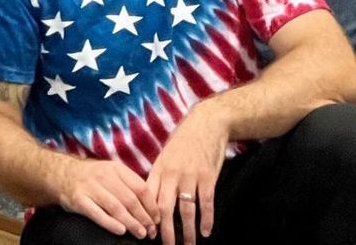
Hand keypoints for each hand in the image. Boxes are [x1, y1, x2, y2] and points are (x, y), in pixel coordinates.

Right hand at [53, 155, 157, 237]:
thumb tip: (152, 205)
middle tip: (151, 231)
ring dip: (131, 223)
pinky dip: (110, 223)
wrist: (62, 174)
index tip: (157, 219)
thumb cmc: (93, 177)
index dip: (151, 205)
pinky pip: (97, 214)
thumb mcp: (111, 172)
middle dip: (144, 217)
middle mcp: (104, 176)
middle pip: (130, 199)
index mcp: (116, 169)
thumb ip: (129, 183)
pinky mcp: (79, 200)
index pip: (140, 187)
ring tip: (140, 234)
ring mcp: (91, 188)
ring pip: (116, 207)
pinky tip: (121, 231)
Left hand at [145, 107, 225, 244]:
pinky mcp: (208, 177)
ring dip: (188, 231)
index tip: (148, 234)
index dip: (148, 218)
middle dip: (165, 232)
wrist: (206, 123)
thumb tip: (151, 199)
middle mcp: (171, 174)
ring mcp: (190, 176)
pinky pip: (206, 203)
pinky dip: (206, 220)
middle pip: (165, 209)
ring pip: (186, 210)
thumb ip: (159, 177)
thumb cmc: (184, 141)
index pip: (149, 199)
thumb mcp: (165, 156)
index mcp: (158, 169)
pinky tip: (207, 231)